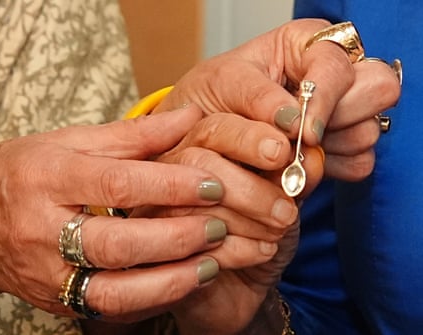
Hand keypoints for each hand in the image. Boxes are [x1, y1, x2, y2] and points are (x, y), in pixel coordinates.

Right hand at [0, 105, 233, 320]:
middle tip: (218, 226)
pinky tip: (182, 284)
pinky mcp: (57, 301)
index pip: (117, 184)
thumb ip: (135, 133)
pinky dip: (152, 302)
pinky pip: (110, 311)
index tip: (212, 185)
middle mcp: (44, 231)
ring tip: (211, 265)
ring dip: (171, 282)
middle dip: (177, 238)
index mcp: (49, 178)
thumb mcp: (73, 142)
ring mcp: (49, 274)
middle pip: (119, 244)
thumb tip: (190, 116)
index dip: (171, 186)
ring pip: (114, 292)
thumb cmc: (27, 172)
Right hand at [131, 113, 323, 333]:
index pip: (218, 120)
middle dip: (250, 186)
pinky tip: (261, 251)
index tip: (286, 144)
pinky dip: (240, 249)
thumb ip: (298, 174)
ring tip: (278, 230)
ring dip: (249, 218)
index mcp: (206, 145)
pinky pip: (196, 244)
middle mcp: (176, 170)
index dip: (252, 126)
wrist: (244, 283)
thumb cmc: (262, 230)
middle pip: (198, 160)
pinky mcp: (163, 250)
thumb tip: (310, 155)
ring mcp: (162, 209)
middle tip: (286, 210)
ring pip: (194, 202)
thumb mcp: (289, 197)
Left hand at [155, 19, 400, 180]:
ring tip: (292, 149)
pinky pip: (360, 163)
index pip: (340, 66)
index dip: (325, 99)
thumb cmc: (217, 91)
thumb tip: (294, 122)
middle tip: (301, 136)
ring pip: (367, 132)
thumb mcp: (226, 82)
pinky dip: (331, 170)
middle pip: (377, 90)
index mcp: (310, 45)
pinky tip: (300, 164)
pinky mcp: (341, 148)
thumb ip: (260, 98)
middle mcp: (333, 76)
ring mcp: (342, 113)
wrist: (206, 127)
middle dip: (339, 118)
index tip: (302, 132)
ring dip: (330, 148)